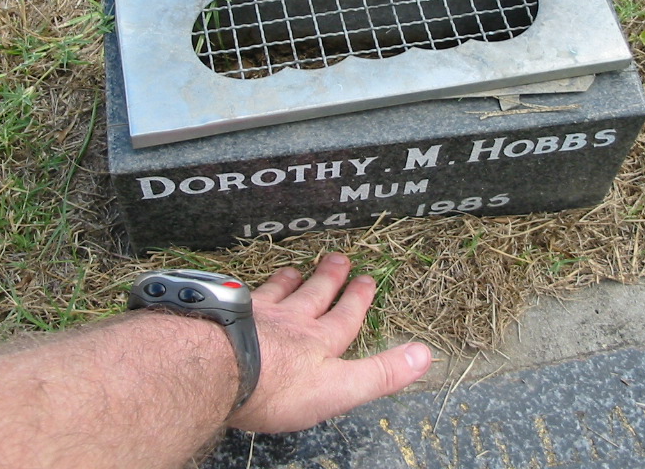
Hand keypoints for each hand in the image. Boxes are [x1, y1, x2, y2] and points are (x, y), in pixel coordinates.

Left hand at [228, 252, 431, 432]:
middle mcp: (291, 321)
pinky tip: (243, 288)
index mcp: (320, 341)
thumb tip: (425, 355)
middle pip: (314, 295)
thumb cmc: (280, 385)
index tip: (367, 280)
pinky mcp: (227, 315)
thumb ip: (381, 373)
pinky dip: (248, 289)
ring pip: (279, 292)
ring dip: (290, 280)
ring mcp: (257, 315)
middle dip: (330, 278)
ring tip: (295, 269)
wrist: (219, 368)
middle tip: (339, 258)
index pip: (345, 316)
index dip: (358, 299)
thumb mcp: (340, 387)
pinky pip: (242, 295)